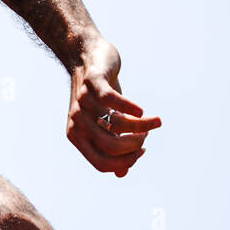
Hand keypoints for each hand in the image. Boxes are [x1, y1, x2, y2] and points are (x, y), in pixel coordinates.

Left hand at [67, 38, 159, 177]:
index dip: (125, 162)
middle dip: (136, 145)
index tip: (142, 151)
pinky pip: (112, 101)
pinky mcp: (93, 82)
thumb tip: (121, 174)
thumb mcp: (106, 123)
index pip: (102, 163)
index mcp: (77, 136)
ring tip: (152, 122)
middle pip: (110, 147)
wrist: (85, 55)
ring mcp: (83, 102)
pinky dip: (131, 109)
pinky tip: (142, 111)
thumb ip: (113, 146)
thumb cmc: (99, 95)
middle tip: (147, 134)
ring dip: (140, 126)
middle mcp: (77, 122)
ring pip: (116, 124)